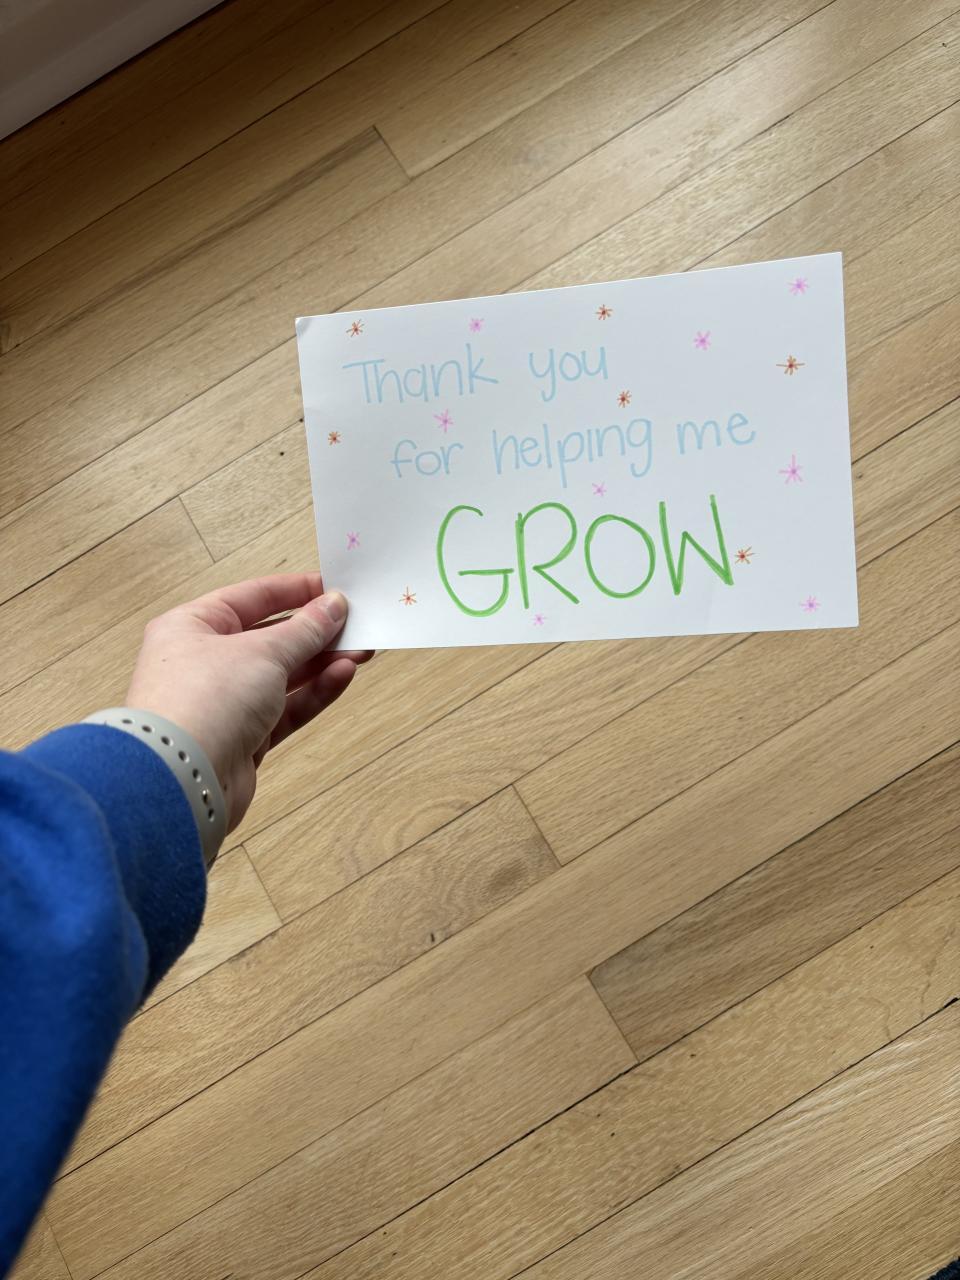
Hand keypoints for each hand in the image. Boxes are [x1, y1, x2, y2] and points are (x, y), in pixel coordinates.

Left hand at [126, 574, 370, 831]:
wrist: (182, 780)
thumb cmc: (205, 700)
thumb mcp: (263, 651)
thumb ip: (305, 629)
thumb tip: (334, 605)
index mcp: (193, 626)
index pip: (252, 597)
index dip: (296, 591)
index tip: (336, 588)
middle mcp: (204, 662)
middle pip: (271, 637)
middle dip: (317, 632)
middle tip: (359, 625)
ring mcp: (225, 702)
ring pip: (283, 675)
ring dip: (322, 663)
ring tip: (362, 651)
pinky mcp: (244, 737)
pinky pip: (286, 708)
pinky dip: (314, 692)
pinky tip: (343, 676)